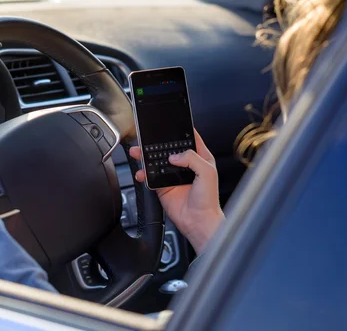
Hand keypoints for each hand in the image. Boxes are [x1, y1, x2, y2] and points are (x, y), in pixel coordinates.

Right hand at [129, 130, 224, 253]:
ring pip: (156, 161)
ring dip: (146, 156)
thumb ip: (191, 158)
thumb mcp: (207, 172)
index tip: (170, 124)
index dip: (181, 131)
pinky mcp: (162, 186)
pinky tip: (141, 173)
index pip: (189, 139)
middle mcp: (185, 165)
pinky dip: (143, 173)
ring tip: (138, 152)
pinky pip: (150, 176)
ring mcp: (172, 175)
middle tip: (146, 138)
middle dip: (157, 142)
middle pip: (168, 148)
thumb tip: (174, 155)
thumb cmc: (208, 200)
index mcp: (199, 158)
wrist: (198, 221)